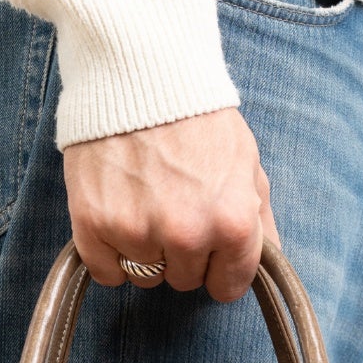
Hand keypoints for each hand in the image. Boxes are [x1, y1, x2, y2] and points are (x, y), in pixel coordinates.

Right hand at [62, 108, 277, 301]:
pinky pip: (107, 273)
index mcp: (233, 224)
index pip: (227, 287)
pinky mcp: (94, 226)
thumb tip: (268, 265)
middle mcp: (187, 234)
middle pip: (185, 281)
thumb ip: (259, 221)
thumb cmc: (198, 119)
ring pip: (145, 276)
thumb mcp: (247, 164)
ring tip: (143, 202)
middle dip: (182, 253)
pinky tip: (116, 215)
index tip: (209, 244)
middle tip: (172, 206)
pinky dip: (109, 253)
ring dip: (145, 251)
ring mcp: (137, 232)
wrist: (139, 74)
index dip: (219, 266)